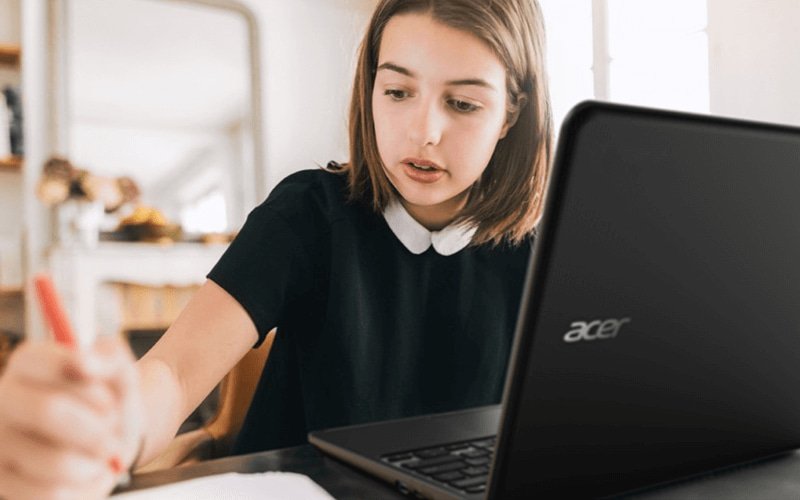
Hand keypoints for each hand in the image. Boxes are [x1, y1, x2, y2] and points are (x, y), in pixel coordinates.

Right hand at [0, 337, 142, 499]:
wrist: (113, 439)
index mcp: (28, 364)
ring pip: (56, 461)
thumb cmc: (112, 400)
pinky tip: (87, 472)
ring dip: (96, 459)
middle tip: (112, 429)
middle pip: (47, 411)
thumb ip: (109, 358)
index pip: (45, 364)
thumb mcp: (121, 372)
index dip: (89, 385)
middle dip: (97, 426)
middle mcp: (4, 399)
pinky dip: (85, 486)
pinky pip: (51, 494)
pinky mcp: (4, 482)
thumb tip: (85, 362)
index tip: (109, 398)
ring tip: (101, 451)